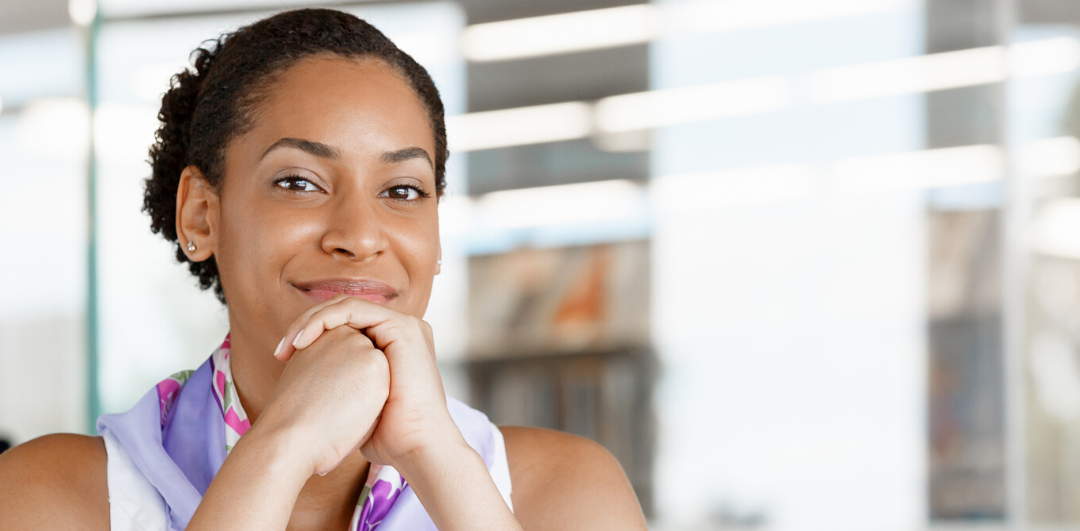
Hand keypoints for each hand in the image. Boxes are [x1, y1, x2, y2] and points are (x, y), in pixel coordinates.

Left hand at [276, 294, 464, 470]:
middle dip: (305, 326)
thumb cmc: (384, 437)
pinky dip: (324, 319)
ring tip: (289, 345)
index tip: (282, 358)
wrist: (413, 447)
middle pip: (341, 311)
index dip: (310, 335)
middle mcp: (396, 332)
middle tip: (280, 351)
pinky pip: (353, 309)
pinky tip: (304, 339)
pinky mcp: (402, 326)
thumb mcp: (357, 405)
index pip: (343, 324)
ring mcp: (402, 326)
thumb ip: (341, 385)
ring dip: (311, 321)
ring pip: (344, 306)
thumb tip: (309, 386)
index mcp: (388, 346)